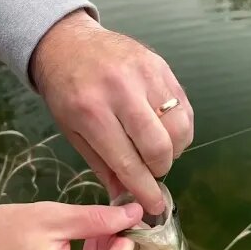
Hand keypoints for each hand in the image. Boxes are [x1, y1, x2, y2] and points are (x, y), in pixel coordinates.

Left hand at [30, 10, 193, 215]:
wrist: (68, 43)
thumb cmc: (66, 91)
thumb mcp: (73, 132)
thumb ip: (103, 165)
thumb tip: (125, 198)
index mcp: (92, 112)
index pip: (128, 162)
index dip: (145, 189)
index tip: (155, 206)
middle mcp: (121, 91)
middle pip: (158, 147)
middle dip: (159, 170)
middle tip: (151, 172)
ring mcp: (145, 75)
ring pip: (178, 128)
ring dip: (174, 150)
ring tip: (158, 151)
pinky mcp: (161, 66)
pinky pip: (184, 107)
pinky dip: (180, 129)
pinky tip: (166, 132)